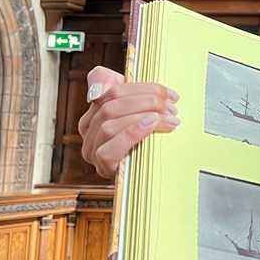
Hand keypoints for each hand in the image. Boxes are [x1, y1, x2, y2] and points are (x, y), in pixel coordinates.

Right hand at [78, 65, 179, 179]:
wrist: (151, 173)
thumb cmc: (145, 136)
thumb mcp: (137, 107)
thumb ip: (115, 85)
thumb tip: (97, 91)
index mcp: (94, 111)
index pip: (112, 90)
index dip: (142, 88)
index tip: (169, 94)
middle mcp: (88, 130)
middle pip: (110, 106)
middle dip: (146, 102)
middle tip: (171, 108)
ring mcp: (92, 150)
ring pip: (109, 125)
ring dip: (142, 117)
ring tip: (168, 119)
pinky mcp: (103, 166)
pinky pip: (109, 149)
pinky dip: (132, 133)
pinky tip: (151, 126)